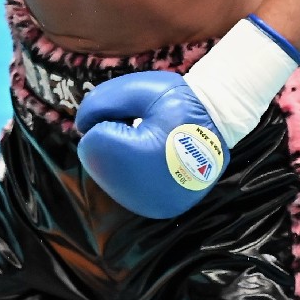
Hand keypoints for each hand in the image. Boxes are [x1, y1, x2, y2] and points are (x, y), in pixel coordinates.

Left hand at [75, 71, 228, 218]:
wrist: (219, 121)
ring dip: (121, 160)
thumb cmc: (176, 100)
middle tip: (143, 128)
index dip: (108, 121)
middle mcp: (139, 192)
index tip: (134, 115)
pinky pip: (128, 189)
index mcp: (134, 159)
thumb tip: (80, 126)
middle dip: (112, 142)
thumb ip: (99, 103)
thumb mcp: (135, 88)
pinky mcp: (158, 210)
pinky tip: (154, 160)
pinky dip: (133, 174)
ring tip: (151, 143)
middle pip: (98, 163)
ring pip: (110, 179)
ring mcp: (149, 205)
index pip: (91, 141)